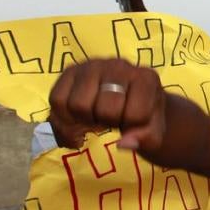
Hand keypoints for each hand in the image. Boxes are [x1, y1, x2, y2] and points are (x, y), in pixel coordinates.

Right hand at [48, 59, 167, 151]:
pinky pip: (56, 99)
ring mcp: (93, 65)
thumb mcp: (153, 132)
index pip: (134, 115)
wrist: (128, 97)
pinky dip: (63, 117)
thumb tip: (123, 143)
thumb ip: (145, 139)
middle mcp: (119, 66)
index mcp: (146, 79)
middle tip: (108, 121)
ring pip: (76, 105)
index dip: (131, 127)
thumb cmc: (143, 116)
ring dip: (82, 120)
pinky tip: (77, 118)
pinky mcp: (71, 70)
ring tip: (93, 117)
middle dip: (105, 123)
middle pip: (103, 110)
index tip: (131, 122)